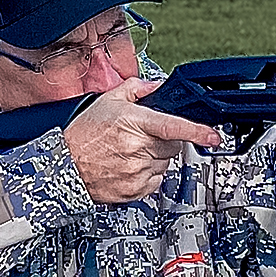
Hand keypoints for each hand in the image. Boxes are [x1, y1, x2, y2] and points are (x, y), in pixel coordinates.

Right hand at [62, 78, 223, 203]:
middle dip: (163, 140)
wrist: (63, 165)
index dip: (197, 131)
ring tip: (129, 153)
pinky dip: (148, 174)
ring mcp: (137, 171)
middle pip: (173, 145)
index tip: (213, 136)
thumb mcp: (107, 101)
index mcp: (134, 123)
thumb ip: (135, 90)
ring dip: (154, 158)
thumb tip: (155, 87)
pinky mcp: (135, 189)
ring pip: (165, 163)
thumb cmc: (82, 134)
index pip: (174, 126)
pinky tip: (128, 166)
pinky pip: (156, 181)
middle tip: (141, 137)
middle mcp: (138, 148)